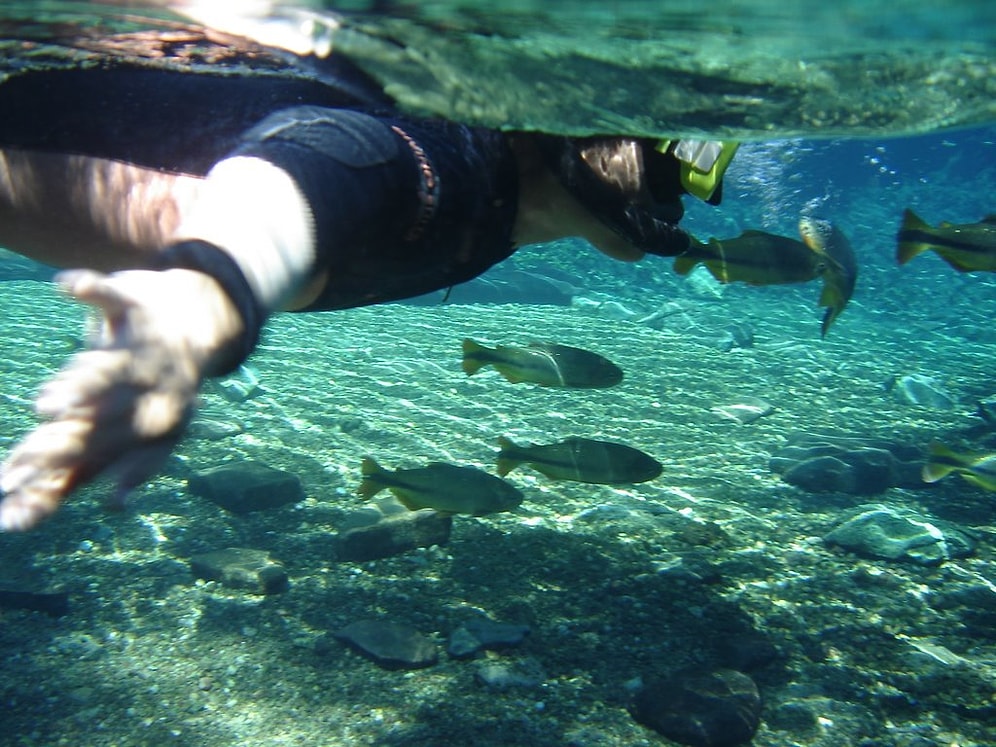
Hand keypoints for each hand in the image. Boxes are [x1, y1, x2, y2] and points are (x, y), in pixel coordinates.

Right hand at [0, 268, 243, 530]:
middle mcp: (139, 397)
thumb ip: (90, 471)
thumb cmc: (157, 388)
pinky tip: (66, 287)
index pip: (80, 467)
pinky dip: (91, 290)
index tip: (10, 519)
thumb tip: (90, 514)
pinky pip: (112, 300)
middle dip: (53, 453)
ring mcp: (138, 353)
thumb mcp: (129, 432)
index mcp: (132, 430)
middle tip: (13, 476)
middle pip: (89, 429)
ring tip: (50, 407)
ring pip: (105, 373)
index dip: (45, 493)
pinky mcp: (134, 309)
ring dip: (80, 389)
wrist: (198, 325)